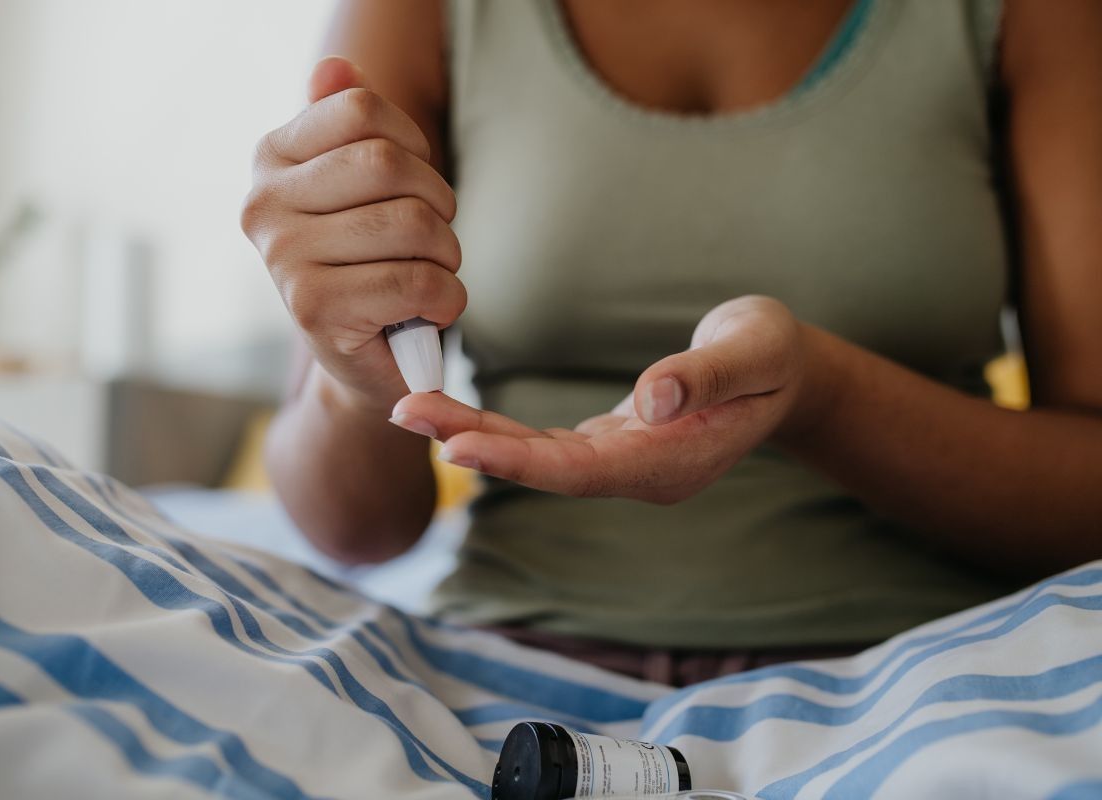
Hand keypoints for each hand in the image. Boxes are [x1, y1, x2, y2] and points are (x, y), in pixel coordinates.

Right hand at [241, 56, 464, 410]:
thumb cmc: (370, 263)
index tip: (414, 183)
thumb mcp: (359, 189)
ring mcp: (283, 259)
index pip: (361, 109)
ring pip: (412, 224)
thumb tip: (336, 68)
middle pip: (389, 164)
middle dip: (438, 202)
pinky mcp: (316, 311)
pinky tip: (432, 309)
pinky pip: (418, 281)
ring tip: (431, 274)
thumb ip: (346, 125)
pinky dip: (448, 297)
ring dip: (447, 255)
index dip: (414, 143)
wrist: (365, 360)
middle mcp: (263, 205)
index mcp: (271, 160)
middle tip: (434, 238)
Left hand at [390, 296, 812, 502]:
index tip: (456, 445)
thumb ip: (706, 376)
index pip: (580, 470)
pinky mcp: (613, 441)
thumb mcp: (755, 352)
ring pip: (538, 456)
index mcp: (672, 462)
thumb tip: (653, 399)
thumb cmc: (772, 355)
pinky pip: (547, 443)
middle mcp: (640, 472)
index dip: (517, 461)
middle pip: (544, 468)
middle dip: (473, 442)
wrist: (785, 372)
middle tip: (403, 411)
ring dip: (475, 434)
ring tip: (413, 409)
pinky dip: (501, 429)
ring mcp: (625, 460)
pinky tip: (458, 415)